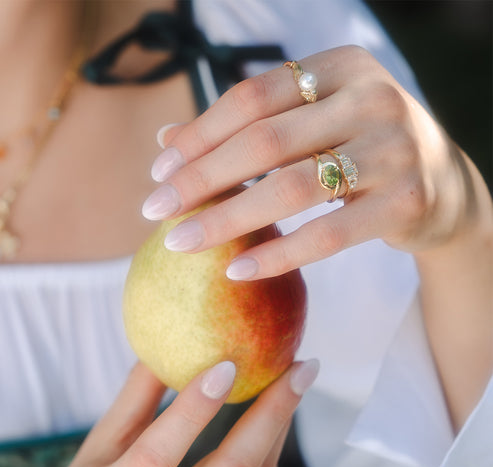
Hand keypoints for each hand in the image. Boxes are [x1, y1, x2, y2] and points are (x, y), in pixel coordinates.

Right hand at [36, 359, 317, 466]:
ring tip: (291, 388)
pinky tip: (273, 431)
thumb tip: (166, 347)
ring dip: (278, 433)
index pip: (157, 452)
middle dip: (272, 414)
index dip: (193, 408)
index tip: (230, 363)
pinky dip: (271, 464)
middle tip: (301, 368)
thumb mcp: (95, 453)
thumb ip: (132, 402)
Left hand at [142, 45, 483, 278]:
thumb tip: (167, 141)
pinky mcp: (406, 201)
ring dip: (227, 219)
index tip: (159, 171)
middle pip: (265, 141)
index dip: (199, 135)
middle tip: (154, 211)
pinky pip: (329, 234)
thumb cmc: (361, 151)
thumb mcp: (311, 126)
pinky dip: (279, 254)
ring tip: (181, 243)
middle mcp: (371, 97)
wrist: (442, 186)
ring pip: (292, 187)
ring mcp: (394, 149)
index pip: (252, 97)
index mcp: (340, 67)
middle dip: (200, 179)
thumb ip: (247, 129)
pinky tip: (237, 268)